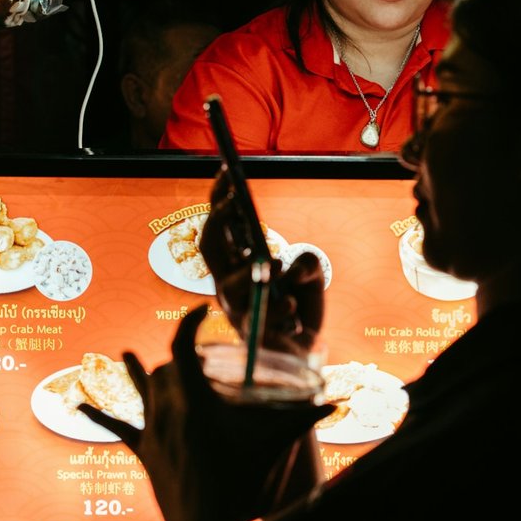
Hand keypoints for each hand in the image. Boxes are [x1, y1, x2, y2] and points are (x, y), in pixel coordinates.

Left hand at [81, 306, 334, 520]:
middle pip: (164, 368)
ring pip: (140, 392)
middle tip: (197, 354)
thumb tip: (338, 402)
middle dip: (178, 355)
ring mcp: (153, 434)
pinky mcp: (144, 454)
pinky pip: (118, 428)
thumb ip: (305, 420)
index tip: (200, 310)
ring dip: (137, 372)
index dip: (187, 323)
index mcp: (195, 403)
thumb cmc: (240, 483)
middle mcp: (168, 413)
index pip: (182, 347)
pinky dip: (100, 413)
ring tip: (123, 355)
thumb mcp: (273, 446)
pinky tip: (79, 404)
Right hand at [199, 169, 324, 354]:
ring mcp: (233, 308)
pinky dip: (278, 307)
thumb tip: (290, 266)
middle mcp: (227, 283)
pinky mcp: (247, 333)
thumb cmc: (298, 307)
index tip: (227, 171)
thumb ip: (307, 261)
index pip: (219, 227)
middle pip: (209, 245)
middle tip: (237, 198)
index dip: (219, 199)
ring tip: (280, 265)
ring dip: (256, 270)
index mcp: (236, 264)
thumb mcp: (311, 273)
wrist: (304, 349)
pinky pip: (255, 315)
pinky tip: (291, 308)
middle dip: (220, 217)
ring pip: (228, 284)